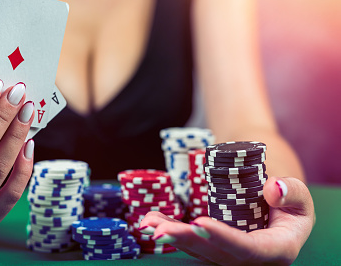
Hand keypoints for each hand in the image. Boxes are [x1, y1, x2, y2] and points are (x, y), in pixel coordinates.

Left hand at [139, 177, 314, 264]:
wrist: (275, 203)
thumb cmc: (289, 200)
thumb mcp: (300, 195)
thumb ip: (292, 192)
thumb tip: (272, 189)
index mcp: (275, 250)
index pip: (248, 249)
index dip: (223, 238)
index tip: (200, 222)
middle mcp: (250, 259)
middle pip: (215, 254)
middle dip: (186, 241)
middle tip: (159, 230)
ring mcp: (229, 254)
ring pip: (198, 249)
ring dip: (172, 236)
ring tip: (149, 224)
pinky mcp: (214, 247)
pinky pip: (192, 242)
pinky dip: (171, 229)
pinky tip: (152, 220)